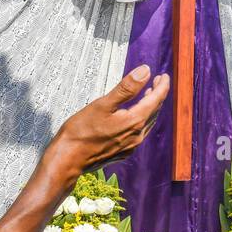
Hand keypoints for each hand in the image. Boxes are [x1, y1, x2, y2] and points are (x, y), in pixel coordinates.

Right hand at [46, 65, 169, 181]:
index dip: (162, 86)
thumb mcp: (103, 104)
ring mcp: (130, 146)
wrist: (67, 160)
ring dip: (150, 108)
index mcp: (134, 121)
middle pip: (154, 111)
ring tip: (148, 95)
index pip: (156, 100)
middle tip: (157, 81)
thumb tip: (146, 71)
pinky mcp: (122, 153)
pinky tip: (134, 117)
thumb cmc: (81, 131)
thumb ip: (126, 88)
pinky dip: (141, 120)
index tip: (164, 75)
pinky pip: (139, 133)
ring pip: (147, 123)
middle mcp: (137, 136)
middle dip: (157, 95)